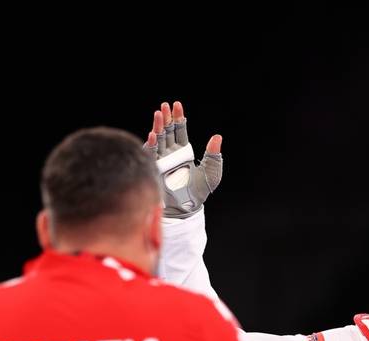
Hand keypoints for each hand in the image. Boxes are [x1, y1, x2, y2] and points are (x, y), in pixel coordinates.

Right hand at [144, 101, 222, 217]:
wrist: (188, 208)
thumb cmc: (200, 192)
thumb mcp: (212, 172)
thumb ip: (214, 154)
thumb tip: (217, 137)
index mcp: (184, 152)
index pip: (180, 131)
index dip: (178, 118)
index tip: (177, 105)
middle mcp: (171, 153)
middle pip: (168, 131)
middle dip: (167, 118)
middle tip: (166, 105)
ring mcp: (162, 160)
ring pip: (159, 139)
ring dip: (158, 126)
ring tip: (159, 113)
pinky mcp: (155, 169)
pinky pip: (152, 154)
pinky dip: (152, 144)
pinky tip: (153, 134)